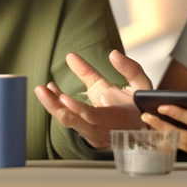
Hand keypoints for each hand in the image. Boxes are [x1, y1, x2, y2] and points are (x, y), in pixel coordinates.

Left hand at [34, 51, 153, 148]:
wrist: (145, 129)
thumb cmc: (144, 107)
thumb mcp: (142, 85)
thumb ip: (130, 69)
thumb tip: (113, 54)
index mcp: (116, 118)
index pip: (93, 116)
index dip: (78, 109)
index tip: (64, 98)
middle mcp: (101, 128)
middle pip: (74, 120)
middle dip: (55, 106)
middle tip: (43, 91)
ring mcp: (93, 132)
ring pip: (68, 120)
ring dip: (52, 104)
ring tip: (42, 88)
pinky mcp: (87, 131)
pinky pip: (70, 118)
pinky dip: (58, 104)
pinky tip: (50, 90)